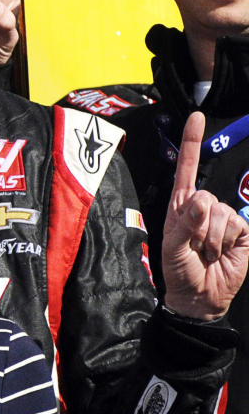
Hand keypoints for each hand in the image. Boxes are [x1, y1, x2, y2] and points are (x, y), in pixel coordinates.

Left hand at [162, 111, 248, 318]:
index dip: (192, 142)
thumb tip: (201, 199)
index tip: (197, 117)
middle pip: (205, 195)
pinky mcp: (242, 230)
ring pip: (221, 213)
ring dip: (212, 238)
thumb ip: (185, 223)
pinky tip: (222, 252)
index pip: (187, 168)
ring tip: (206, 252)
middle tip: (194, 245)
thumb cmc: (179, 270)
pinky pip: (236, 224)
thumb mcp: (173, 247)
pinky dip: (227, 241)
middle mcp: (203, 206)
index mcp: (181, 204)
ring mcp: (224, 217)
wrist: (200, 296)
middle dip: (198, 225)